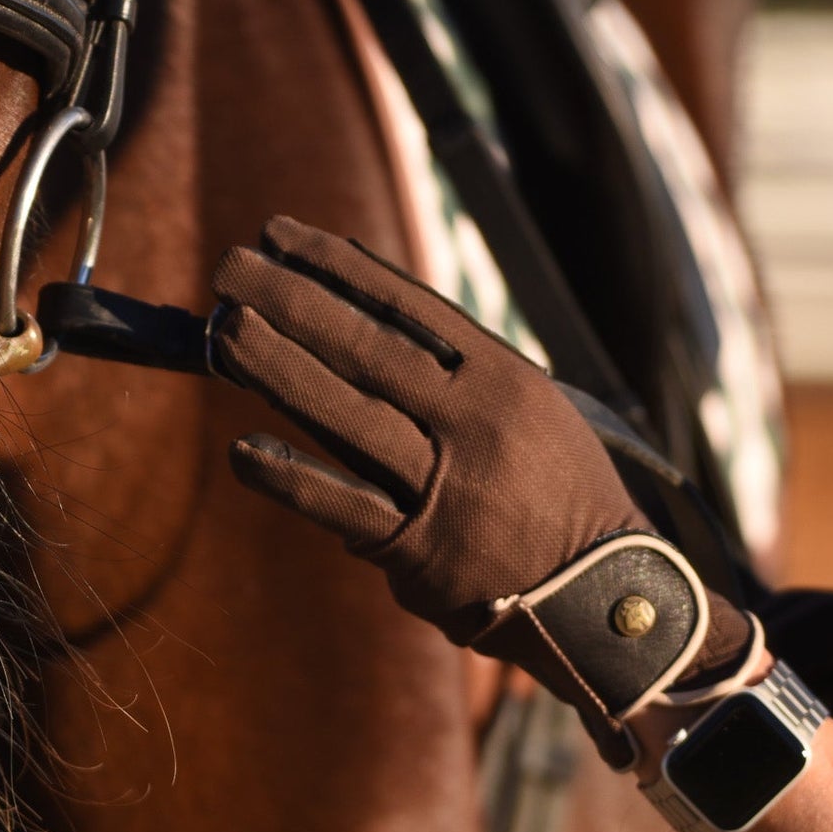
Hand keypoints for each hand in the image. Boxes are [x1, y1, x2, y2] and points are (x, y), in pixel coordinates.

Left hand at [212, 217, 754, 765]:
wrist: (608, 597)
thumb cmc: (554, 487)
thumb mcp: (527, 405)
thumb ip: (450, 366)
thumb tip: (358, 305)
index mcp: (501, 378)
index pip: (405, 305)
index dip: (335, 267)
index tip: (279, 234)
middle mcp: (472, 423)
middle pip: (366, 349)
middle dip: (291, 301)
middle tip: (231, 265)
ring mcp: (444, 488)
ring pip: (348, 415)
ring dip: (279, 368)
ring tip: (223, 329)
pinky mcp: (418, 552)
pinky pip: (344, 505)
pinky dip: (292, 475)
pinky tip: (242, 448)